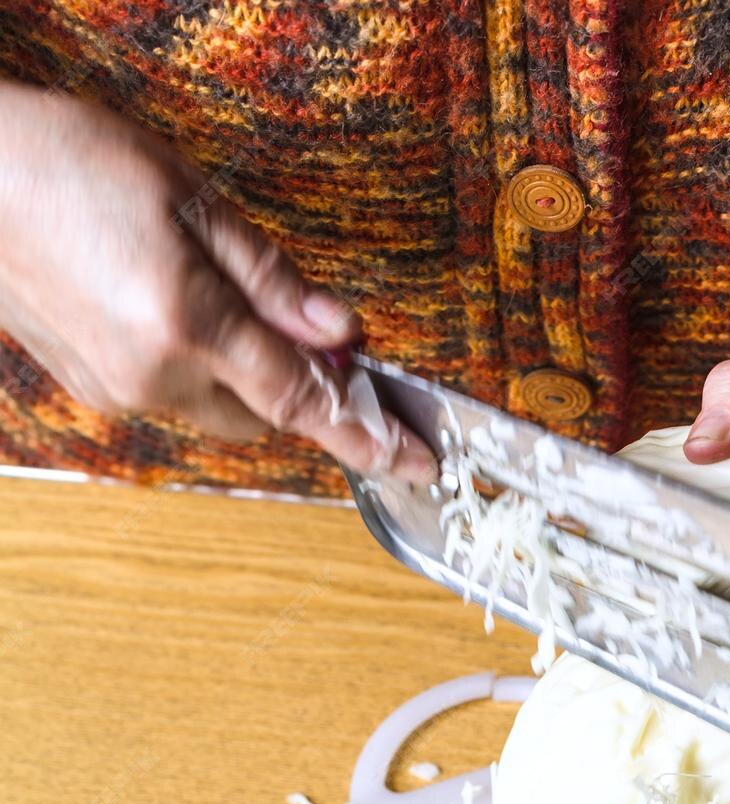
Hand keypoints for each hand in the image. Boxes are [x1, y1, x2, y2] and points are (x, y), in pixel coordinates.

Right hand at [0, 81, 434, 481]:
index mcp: (188, 323)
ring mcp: (119, 390)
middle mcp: (155, 374)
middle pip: (265, 417)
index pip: (302, 401)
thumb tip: (338, 330)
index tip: (414, 463)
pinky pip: (171, 396)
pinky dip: (193, 368)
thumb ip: (270, 276)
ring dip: (241, 378)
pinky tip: (165, 303)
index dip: (366, 435)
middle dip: (295, 389)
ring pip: (217, 411)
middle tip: (308, 336)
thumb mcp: (187, 196)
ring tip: (213, 297)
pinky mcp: (92, 388)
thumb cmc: (65, 164)